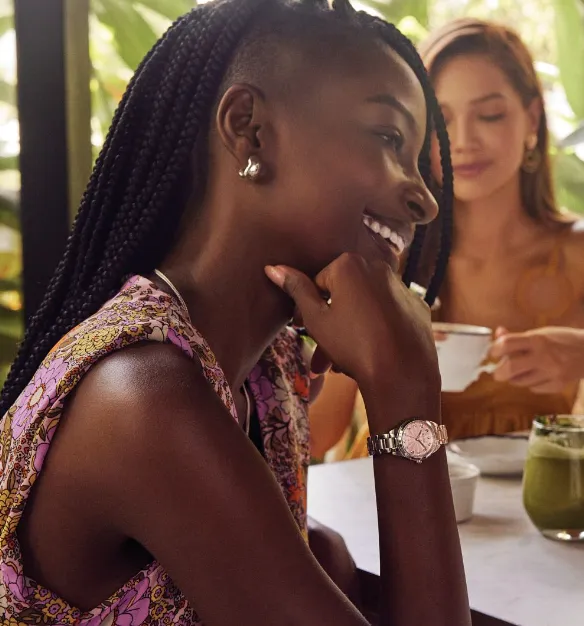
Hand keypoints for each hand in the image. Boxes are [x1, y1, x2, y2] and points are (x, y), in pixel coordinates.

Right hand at [265, 253, 439, 397]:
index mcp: (349, 264)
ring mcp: (401, 286)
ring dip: (353, 325)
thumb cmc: (352, 344)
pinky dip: (380, 326)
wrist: (401, 374)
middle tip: (322, 348)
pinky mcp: (417, 305)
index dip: (309, 307)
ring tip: (344, 358)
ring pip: (367, 303)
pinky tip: (374, 350)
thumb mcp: (315, 319)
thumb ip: (296, 290)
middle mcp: (378, 267)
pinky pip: (389, 312)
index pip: (319, 282)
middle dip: (331, 318)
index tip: (304, 329)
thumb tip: (273, 267)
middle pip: (345, 292)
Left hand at [490, 326, 583, 393]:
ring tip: (521, 370)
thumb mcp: (541, 333)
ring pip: (519, 382)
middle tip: (498, 371)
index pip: (506, 344)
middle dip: (498, 372)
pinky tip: (537, 375)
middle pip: (508, 368)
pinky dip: (531, 383)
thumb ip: (518, 337)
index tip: (493, 353)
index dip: (494, 350)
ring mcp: (551, 373)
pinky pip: (533, 388)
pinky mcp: (557, 385)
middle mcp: (543, 357)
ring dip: (515, 378)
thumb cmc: (563, 340)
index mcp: (537, 340)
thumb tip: (498, 333)